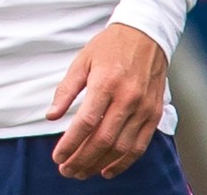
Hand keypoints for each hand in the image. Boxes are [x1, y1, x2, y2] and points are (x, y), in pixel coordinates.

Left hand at [45, 23, 167, 179]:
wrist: (146, 35)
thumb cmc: (109, 47)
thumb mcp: (82, 61)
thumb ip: (66, 90)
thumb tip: (51, 116)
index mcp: (106, 83)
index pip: (86, 122)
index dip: (70, 143)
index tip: (58, 156)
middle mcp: (128, 99)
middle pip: (104, 139)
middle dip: (83, 159)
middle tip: (67, 170)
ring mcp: (144, 108)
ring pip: (122, 147)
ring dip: (101, 164)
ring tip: (83, 172)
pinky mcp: (155, 114)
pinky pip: (140, 145)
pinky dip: (124, 161)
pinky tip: (108, 168)